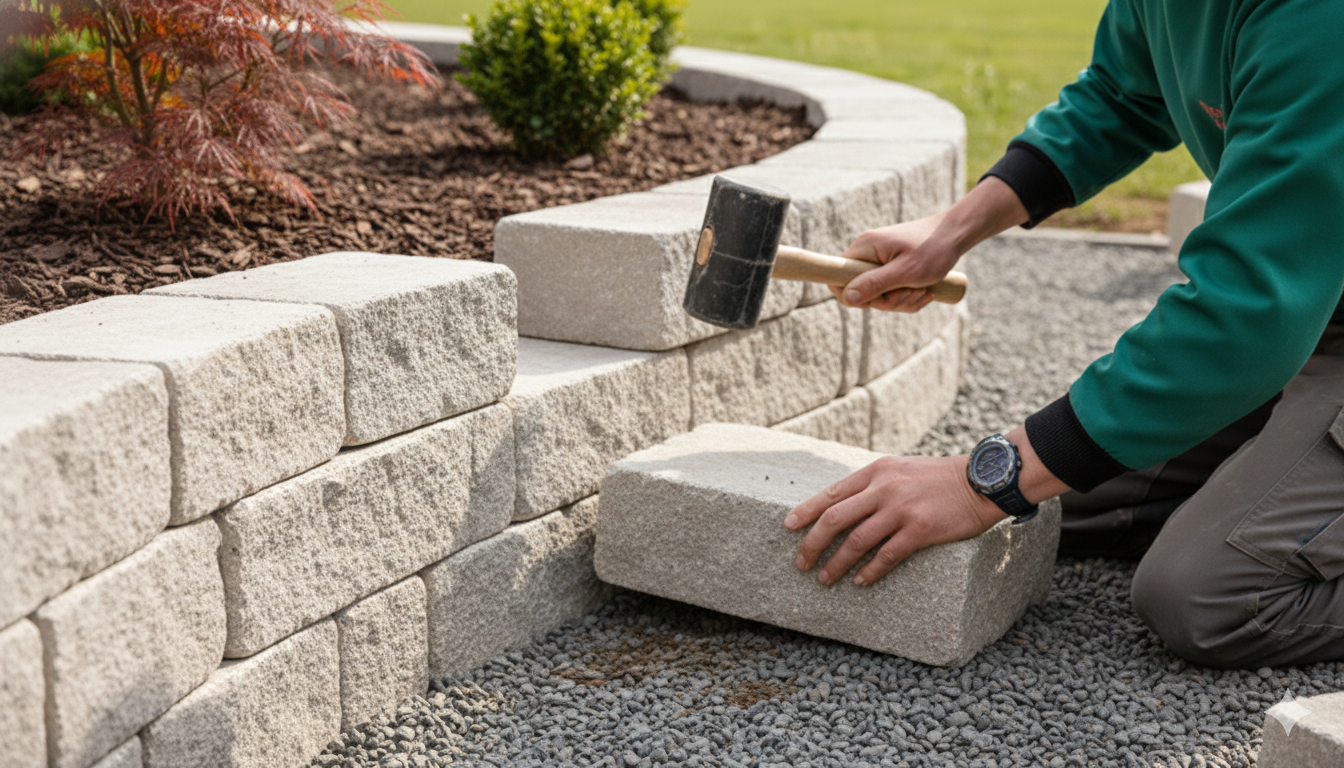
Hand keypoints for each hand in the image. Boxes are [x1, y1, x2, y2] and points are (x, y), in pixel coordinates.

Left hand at [784, 454, 1007, 585]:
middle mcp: (883, 489)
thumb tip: (842, 504)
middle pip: (835, 519)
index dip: (805, 511)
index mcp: (875, 472)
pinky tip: (859, 581)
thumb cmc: (937, 477)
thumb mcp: (898, 469)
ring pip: (856, 541)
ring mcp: (901, 509)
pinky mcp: (920, 530)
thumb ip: (872, 484)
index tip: (788, 527)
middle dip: (813, 543)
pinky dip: (869, 571)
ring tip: (824, 578)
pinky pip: (887, 556)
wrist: (979, 480)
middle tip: (801, 563)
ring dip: (836, 563)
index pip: (830, 493)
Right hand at [833, 176, 1030, 311]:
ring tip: (924, 291)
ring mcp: (879, 262)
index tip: (876, 299)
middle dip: (888, 300)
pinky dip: (907, 297)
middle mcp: (868, 254)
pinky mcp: (891, 268)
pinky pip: (891, 293)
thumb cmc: (934, 249)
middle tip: (912, 292)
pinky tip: (925, 292)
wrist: (957, 234)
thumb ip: (875, 284)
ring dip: (902, 300)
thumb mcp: (906, 272)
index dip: (851, 295)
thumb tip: (847, 297)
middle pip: (861, 292)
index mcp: (864, 248)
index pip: (837, 276)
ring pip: (878, 296)